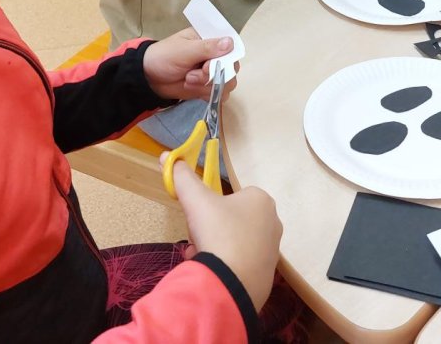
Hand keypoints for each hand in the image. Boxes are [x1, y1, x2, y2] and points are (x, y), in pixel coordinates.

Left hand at [143, 29, 237, 101]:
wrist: (149, 78)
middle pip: (232, 68)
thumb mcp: (184, 50)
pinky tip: (192, 88)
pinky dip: (207, 94)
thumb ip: (207, 48)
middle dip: (214, 75)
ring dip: (208, 85)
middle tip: (193, 75)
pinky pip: (219, 94)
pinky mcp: (208, 87)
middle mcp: (215, 56)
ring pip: (227, 83)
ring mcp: (212, 73)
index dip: (226, 58)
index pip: (231, 47)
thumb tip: (230, 43)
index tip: (209, 64)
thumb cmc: (164, 57)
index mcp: (210, 40)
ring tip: (188, 80)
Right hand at [169, 159, 281, 310]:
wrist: (232, 283)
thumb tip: (167, 156)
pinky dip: (224, 266)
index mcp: (261, 200)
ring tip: (201, 257)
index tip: (198, 218)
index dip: (211, 206)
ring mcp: (272, 250)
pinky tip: (211, 272)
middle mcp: (273, 222)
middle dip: (210, 229)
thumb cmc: (218, 233)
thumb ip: (183, 177)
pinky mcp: (267, 274)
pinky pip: (240, 264)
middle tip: (198, 239)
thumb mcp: (196, 200)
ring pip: (234, 242)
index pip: (231, 196)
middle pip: (231, 220)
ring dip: (214, 248)